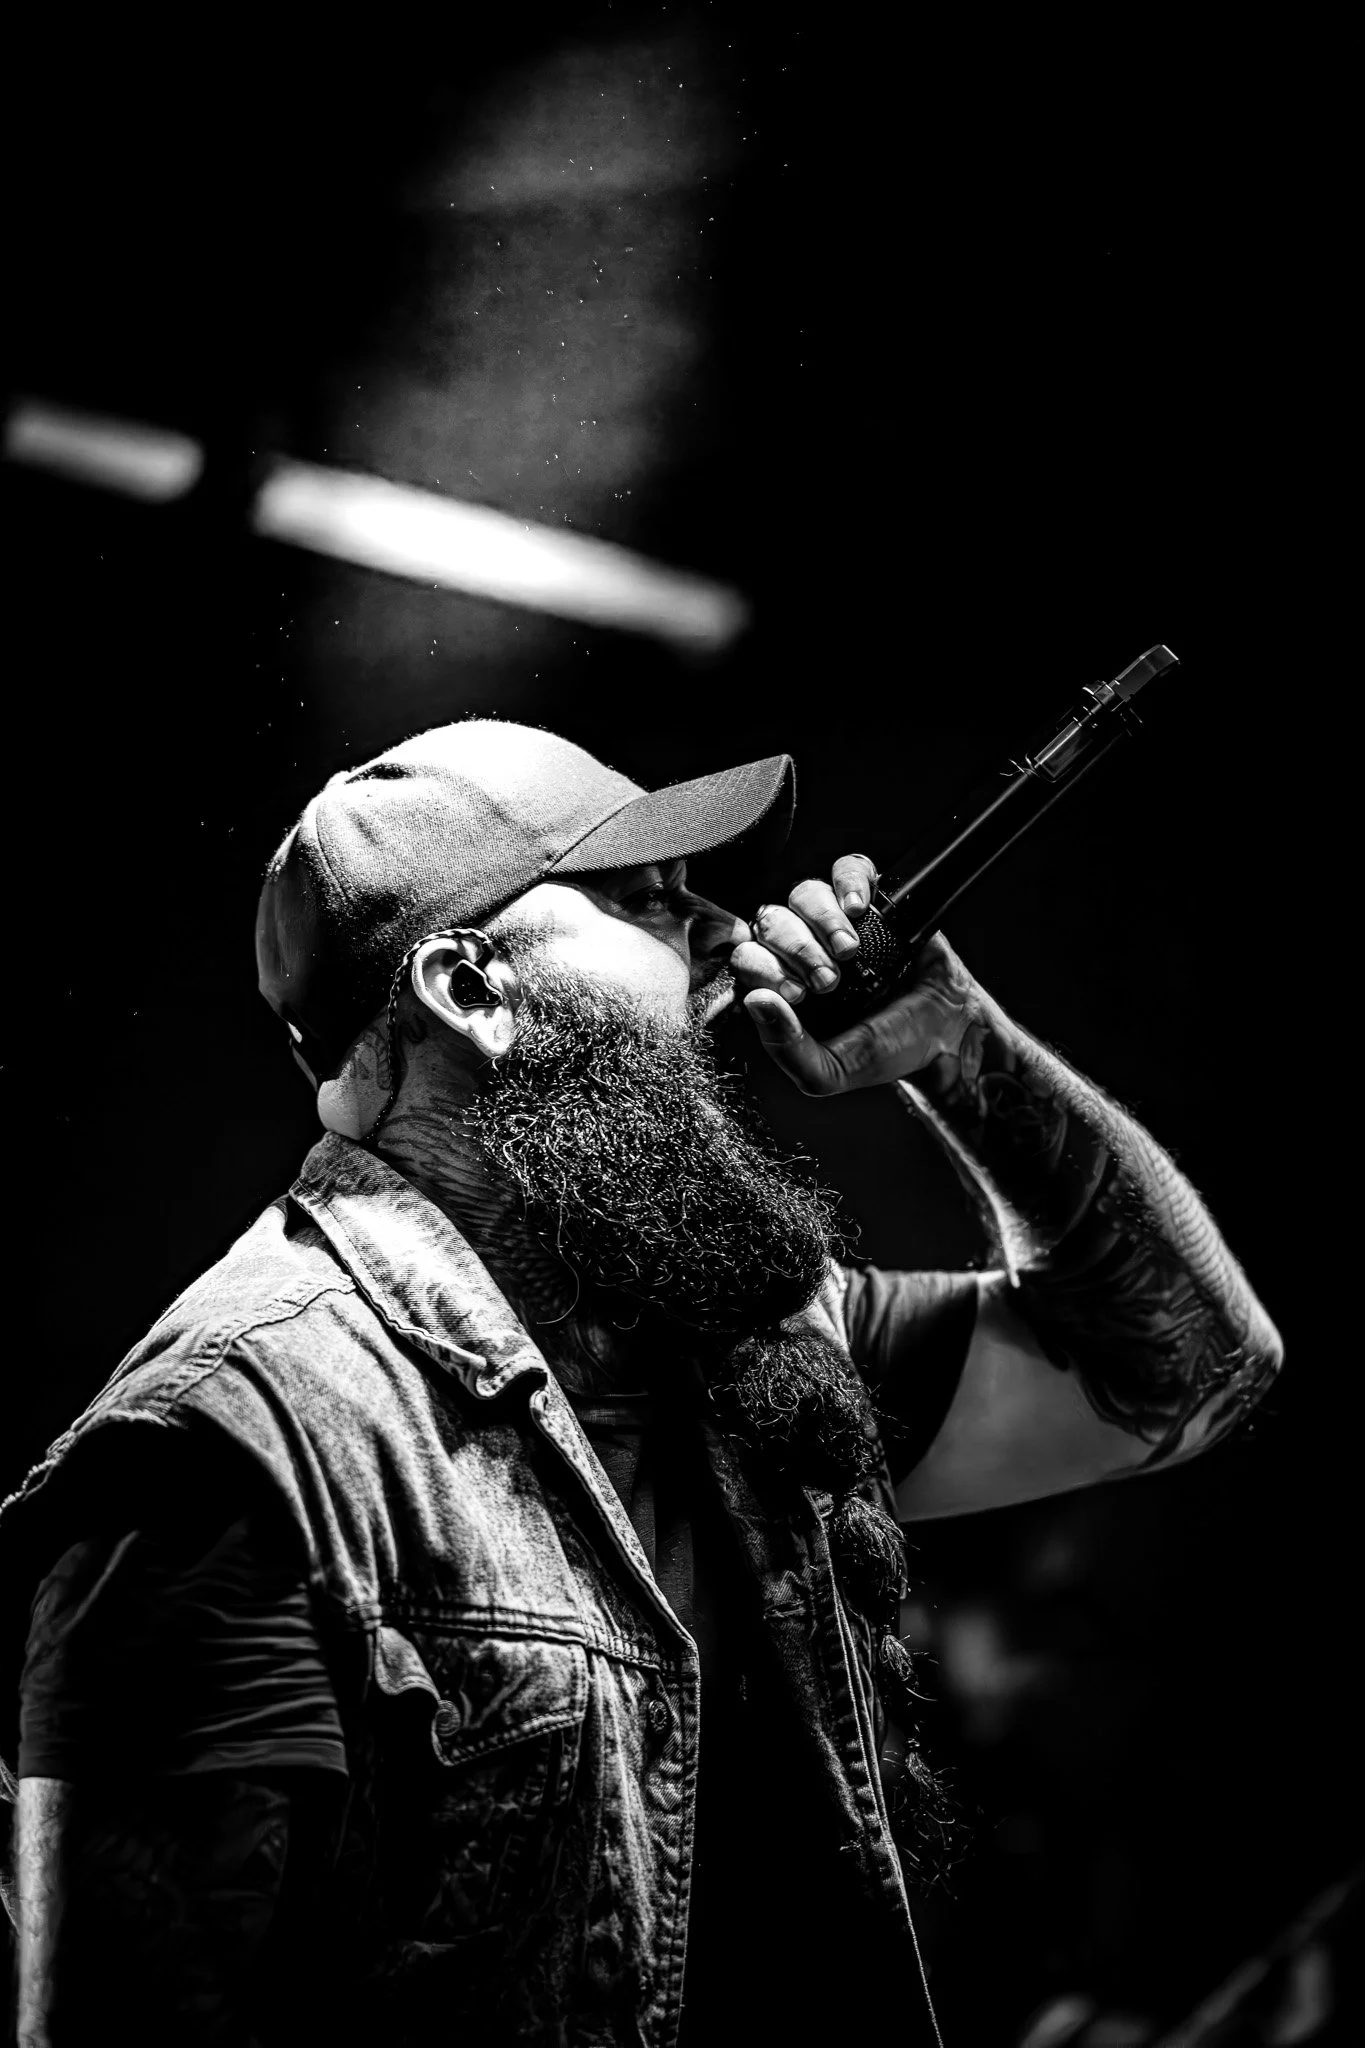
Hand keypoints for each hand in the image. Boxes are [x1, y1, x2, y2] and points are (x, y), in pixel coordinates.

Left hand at [730, 853, 999, 1096]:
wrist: (948, 1032)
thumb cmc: (887, 1050)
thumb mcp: (830, 1071)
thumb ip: (786, 1046)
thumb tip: (755, 1001)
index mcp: (783, 985)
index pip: (747, 958)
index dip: (764, 969)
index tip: (798, 994)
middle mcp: (803, 948)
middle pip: (771, 920)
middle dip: (796, 949)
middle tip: (829, 981)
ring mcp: (836, 920)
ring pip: (804, 893)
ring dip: (823, 921)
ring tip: (850, 951)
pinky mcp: (872, 898)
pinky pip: (847, 868)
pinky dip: (848, 883)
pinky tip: (859, 908)